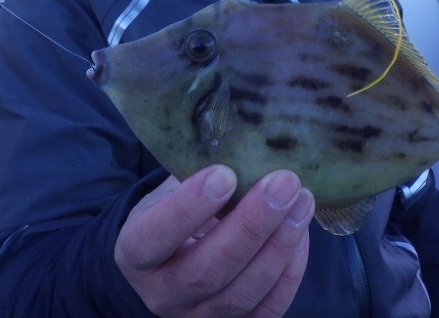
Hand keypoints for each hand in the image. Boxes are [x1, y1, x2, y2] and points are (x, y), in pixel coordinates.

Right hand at [115, 166, 314, 316]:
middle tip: (284, 182)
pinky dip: (290, 273)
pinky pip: (266, 311)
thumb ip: (196, 172)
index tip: (225, 173)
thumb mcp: (169, 189)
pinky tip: (302, 235)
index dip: (189, 208)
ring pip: (241, 294)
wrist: (169, 258)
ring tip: (302, 202)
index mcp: (136, 253)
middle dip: (251, 225)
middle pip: (207, 271)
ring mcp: (197, 317)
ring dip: (279, 246)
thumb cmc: (174, 211)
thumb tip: (246, 139)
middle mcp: (162, 294)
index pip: (155, 237)